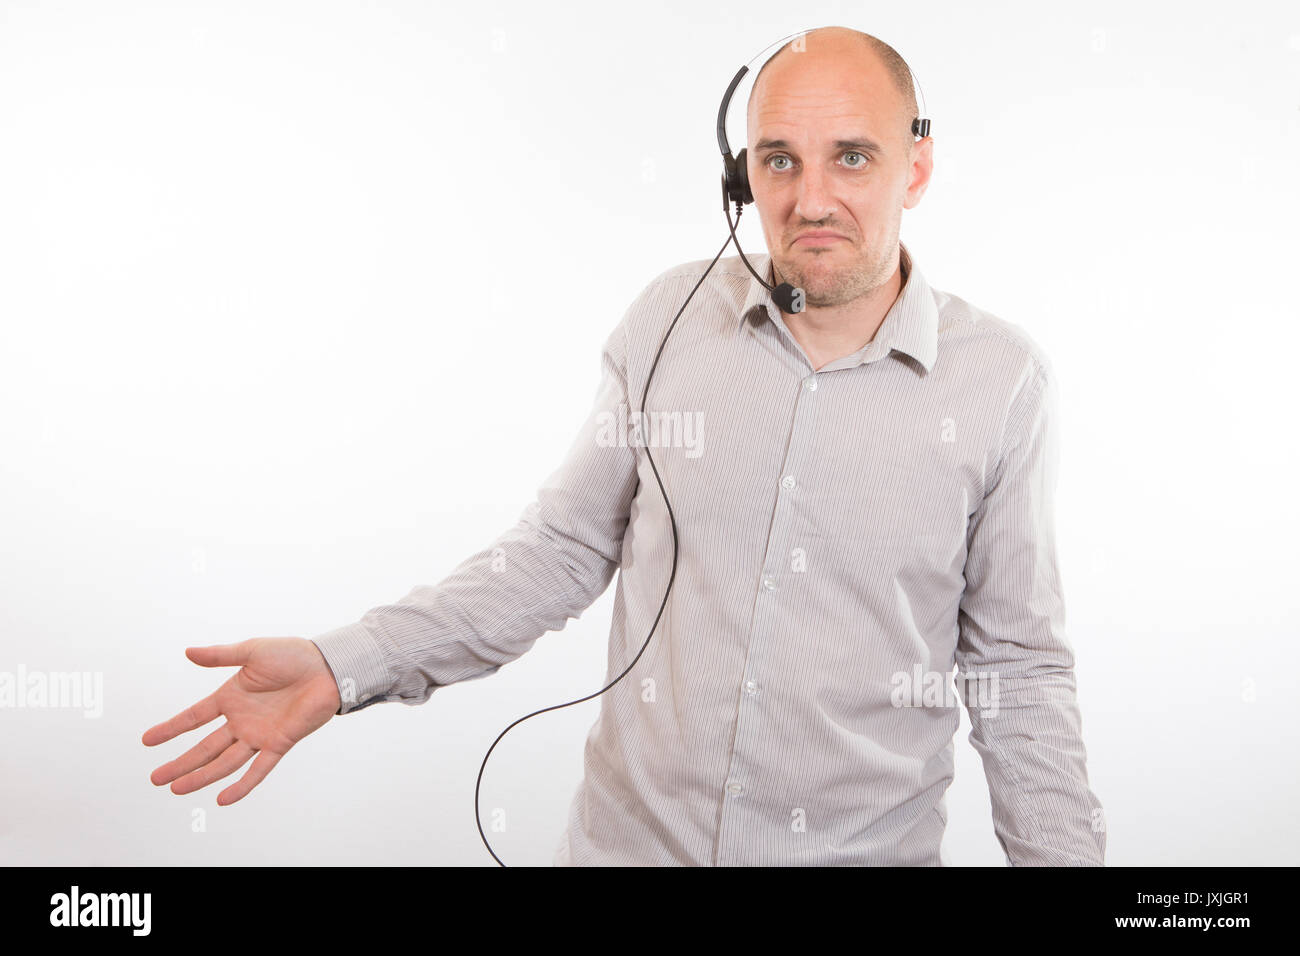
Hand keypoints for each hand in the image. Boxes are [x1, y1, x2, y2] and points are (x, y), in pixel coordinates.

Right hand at [142, 637, 341, 804]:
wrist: (328, 667)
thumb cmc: (293, 654)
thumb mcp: (252, 651)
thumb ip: (220, 656)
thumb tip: (187, 652)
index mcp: (231, 696)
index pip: (194, 717)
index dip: (171, 728)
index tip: (146, 741)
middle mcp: (241, 719)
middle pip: (204, 747)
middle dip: (180, 763)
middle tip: (156, 779)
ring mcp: (258, 734)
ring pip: (224, 762)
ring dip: (201, 776)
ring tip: (176, 789)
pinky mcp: (279, 743)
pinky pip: (258, 769)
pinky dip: (242, 785)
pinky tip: (222, 799)